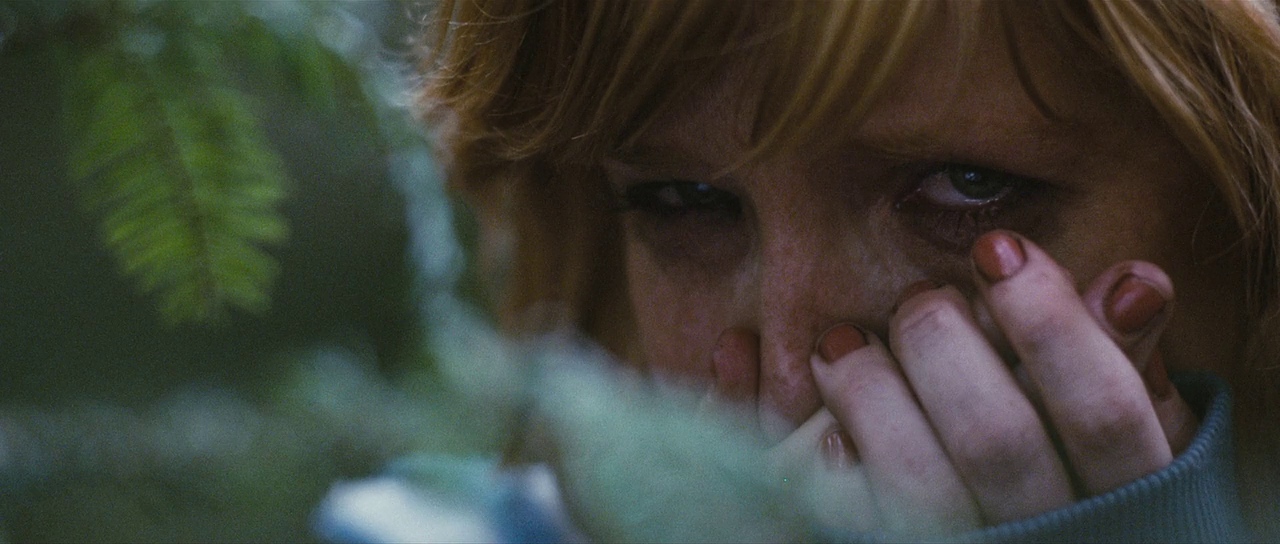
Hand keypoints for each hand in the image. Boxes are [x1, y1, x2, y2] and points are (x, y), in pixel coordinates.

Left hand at [709, 230, 1199, 534]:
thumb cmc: (1069, 479)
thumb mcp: (1114, 429)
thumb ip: (1119, 359)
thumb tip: (1133, 281)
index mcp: (1118, 497)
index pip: (1104, 411)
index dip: (1054, 325)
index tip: (997, 250)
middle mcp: (1043, 536)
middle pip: (997, 440)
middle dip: (944, 346)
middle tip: (918, 299)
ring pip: (913, 486)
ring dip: (866, 394)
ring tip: (839, 343)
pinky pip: (827, 512)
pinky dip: (780, 439)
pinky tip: (760, 371)